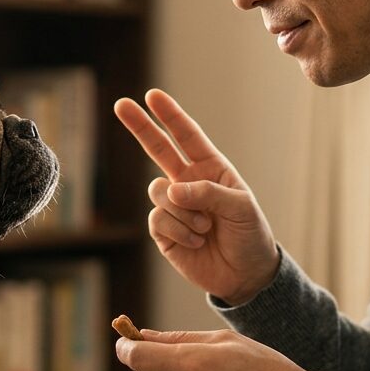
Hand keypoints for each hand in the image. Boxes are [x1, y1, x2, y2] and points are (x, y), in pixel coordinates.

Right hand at [115, 89, 278, 303]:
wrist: (245, 275)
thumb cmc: (249, 235)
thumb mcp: (241, 208)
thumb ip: (208, 193)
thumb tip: (171, 189)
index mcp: (210, 169)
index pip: (187, 136)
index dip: (170, 115)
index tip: (153, 95)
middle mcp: (187, 182)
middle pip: (157, 149)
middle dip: (140, 126)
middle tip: (120, 104)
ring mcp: (173, 206)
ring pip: (158, 192)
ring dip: (183, 212)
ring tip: (206, 229)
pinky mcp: (163, 231)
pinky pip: (158, 220)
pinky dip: (179, 231)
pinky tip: (195, 242)